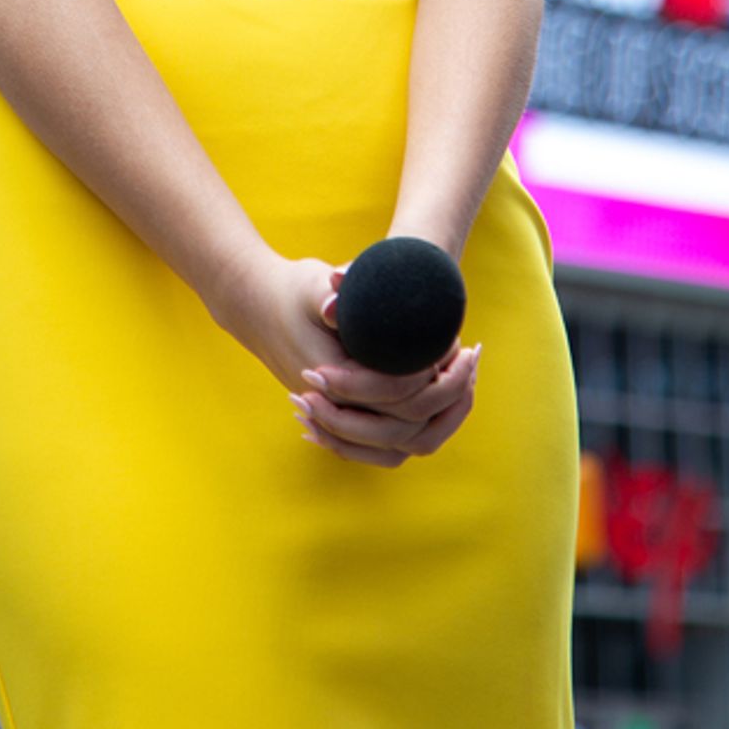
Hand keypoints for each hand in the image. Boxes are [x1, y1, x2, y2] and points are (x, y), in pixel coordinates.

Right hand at [210, 248, 480, 467]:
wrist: (257, 309)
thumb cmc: (290, 291)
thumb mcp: (310, 282)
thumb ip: (331, 290)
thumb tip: (339, 289)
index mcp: (331, 377)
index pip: (395, 392)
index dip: (430, 370)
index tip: (454, 341)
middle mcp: (335, 408)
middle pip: (406, 427)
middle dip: (447, 393)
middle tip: (471, 354)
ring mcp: (339, 419)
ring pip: (401, 445)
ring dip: (440, 417)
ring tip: (466, 378)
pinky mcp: (346, 419)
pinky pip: (390, 446)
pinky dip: (421, 430)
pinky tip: (444, 399)